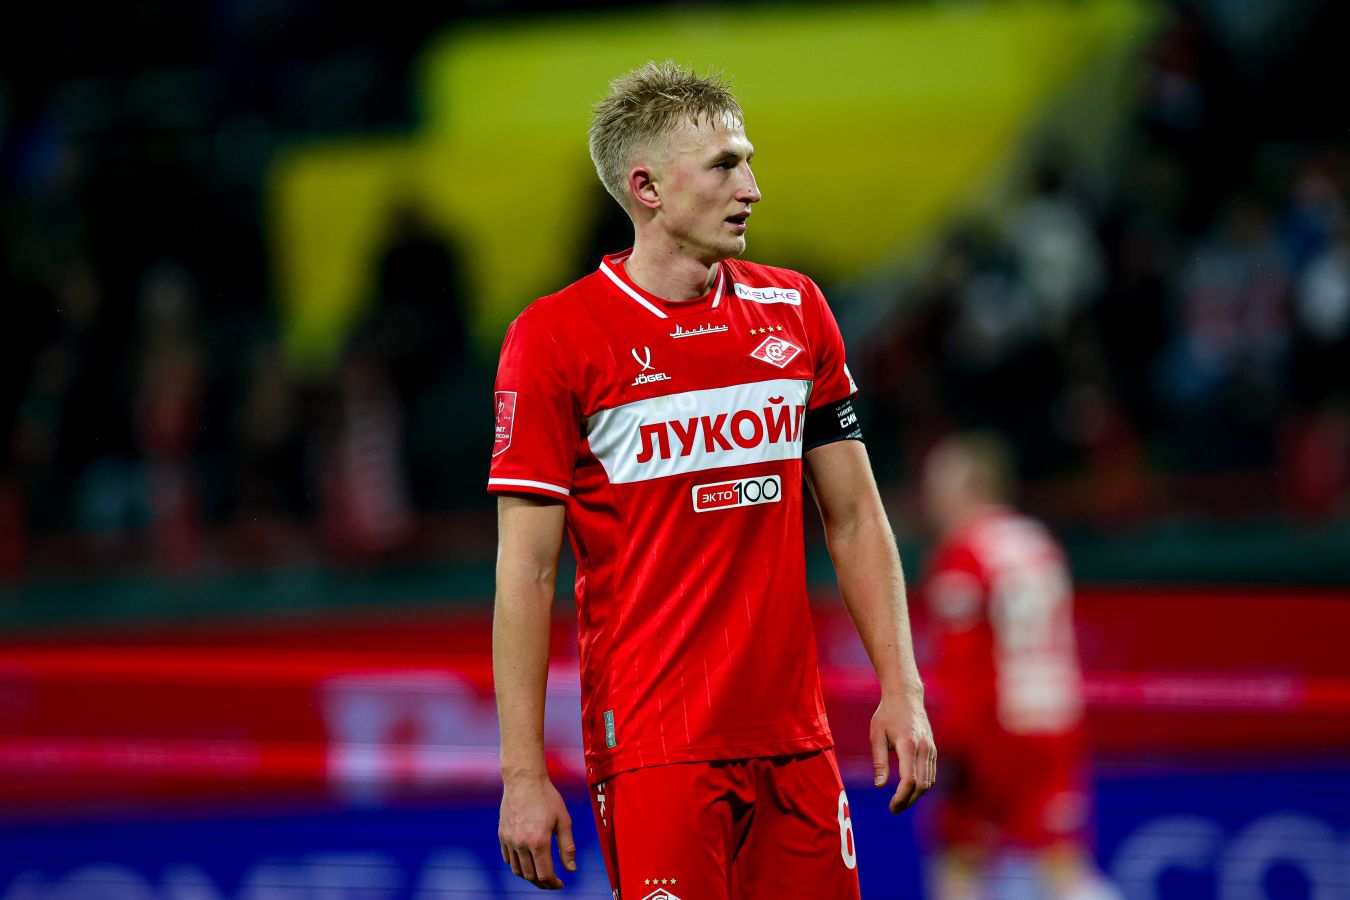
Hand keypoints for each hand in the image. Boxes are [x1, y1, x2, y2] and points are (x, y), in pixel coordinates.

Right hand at [499, 772, 576, 889]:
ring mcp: (509, 840)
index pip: (544, 875)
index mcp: (538, 841)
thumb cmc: (547, 797)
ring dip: (529, 876)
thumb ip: (567, 847)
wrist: (524, 779)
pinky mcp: (502, 835)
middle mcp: (521, 844)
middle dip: (542, 883)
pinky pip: (508, 858)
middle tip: (552, 882)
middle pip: (530, 876)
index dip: (553, 884)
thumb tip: (571, 869)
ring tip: (540, 874)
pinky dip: (517, 865)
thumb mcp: (563, 820)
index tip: (560, 884)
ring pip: (517, 870)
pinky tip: (527, 862)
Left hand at [870, 691, 936, 813]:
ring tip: (900, 803)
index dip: (901, 797)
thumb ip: (879, 761)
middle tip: (894, 810)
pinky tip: (910, 790)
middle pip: (922, 785)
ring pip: (929, 781)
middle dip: (909, 801)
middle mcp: (924, 748)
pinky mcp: (933, 749)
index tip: (891, 807)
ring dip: (916, 796)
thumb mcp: (876, 735)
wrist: (906, 696)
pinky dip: (922, 785)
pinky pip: (931, 773)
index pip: (909, 779)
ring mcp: (931, 748)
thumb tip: (880, 786)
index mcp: (908, 744)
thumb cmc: (887, 714)